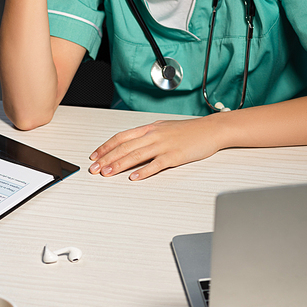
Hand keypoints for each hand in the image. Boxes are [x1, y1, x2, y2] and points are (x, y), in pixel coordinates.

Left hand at [88, 116, 225, 179]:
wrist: (211, 129)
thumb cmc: (189, 130)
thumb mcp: (164, 128)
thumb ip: (147, 136)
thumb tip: (131, 144)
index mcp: (150, 128)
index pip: (122, 137)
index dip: (106, 146)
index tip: (95, 156)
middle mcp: (154, 135)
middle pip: (125, 147)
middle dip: (107, 158)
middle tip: (94, 169)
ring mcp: (164, 145)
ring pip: (136, 155)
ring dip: (119, 165)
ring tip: (107, 173)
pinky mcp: (175, 156)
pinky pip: (156, 164)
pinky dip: (144, 171)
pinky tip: (134, 177)